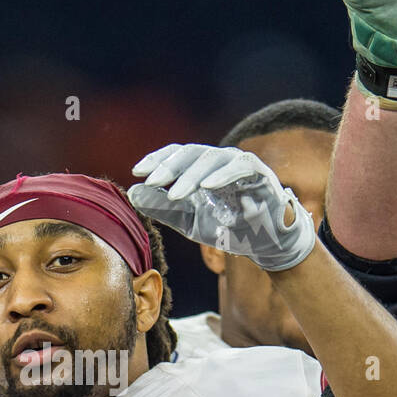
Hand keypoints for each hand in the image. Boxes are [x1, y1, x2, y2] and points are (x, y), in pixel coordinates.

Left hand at [127, 143, 316, 270]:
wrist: (264, 243)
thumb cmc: (228, 227)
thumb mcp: (189, 221)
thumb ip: (162, 208)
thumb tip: (132, 193)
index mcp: (202, 168)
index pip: (177, 154)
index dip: (158, 159)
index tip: (137, 172)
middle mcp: (220, 160)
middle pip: (192, 153)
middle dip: (170, 166)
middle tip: (151, 181)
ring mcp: (241, 165)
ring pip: (213, 159)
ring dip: (192, 176)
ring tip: (175, 194)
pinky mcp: (261, 175)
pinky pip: (241, 168)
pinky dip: (223, 176)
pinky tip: (207, 187)